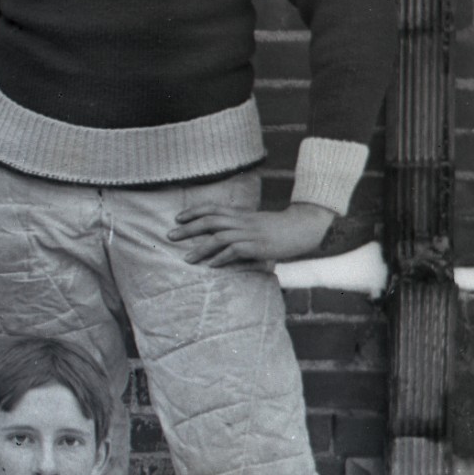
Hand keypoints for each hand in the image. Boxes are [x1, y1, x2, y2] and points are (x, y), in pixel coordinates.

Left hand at [168, 197, 333, 267]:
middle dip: (188, 229)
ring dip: (201, 248)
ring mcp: (250, 234)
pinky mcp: (258, 247)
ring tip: (187, 259)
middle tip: (170, 236)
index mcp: (241, 214)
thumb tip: (221, 237)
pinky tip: (212, 266)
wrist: (303, 228)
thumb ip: (239, 226)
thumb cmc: (279, 228)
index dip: (193, 211)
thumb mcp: (256, 223)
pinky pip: (235, 251)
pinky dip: (222, 258)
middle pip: (210, 221)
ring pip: (219, 237)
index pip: (212, 208)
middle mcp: (242, 221)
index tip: (176, 217)